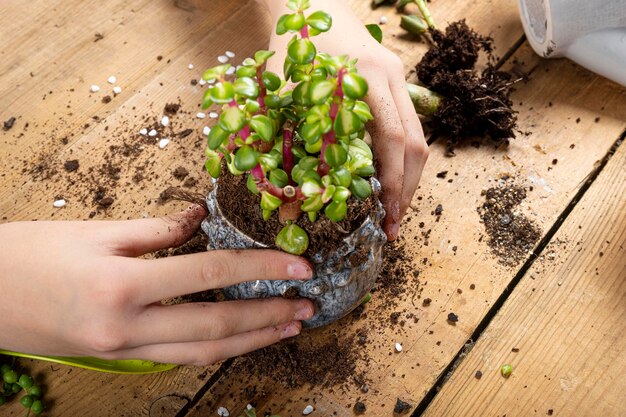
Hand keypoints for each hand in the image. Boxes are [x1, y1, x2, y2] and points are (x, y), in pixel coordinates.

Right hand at [0, 205, 313, 364]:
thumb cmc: (29, 255)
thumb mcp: (95, 231)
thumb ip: (157, 229)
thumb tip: (200, 218)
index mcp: (123, 285)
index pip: (210, 276)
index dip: (261, 269)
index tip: (300, 264)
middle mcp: (128, 327)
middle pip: (216, 327)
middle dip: (268, 317)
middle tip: (307, 307)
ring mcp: (123, 349)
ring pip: (201, 352)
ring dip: (250, 341)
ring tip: (286, 329)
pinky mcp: (118, 357)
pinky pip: (178, 356)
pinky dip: (214, 348)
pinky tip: (239, 338)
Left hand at [261, 0, 428, 239]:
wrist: (310, 0)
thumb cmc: (291, 43)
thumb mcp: (284, 92)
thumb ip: (287, 143)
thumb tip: (288, 204)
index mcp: (365, 79)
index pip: (393, 141)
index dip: (393, 184)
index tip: (388, 219)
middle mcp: (391, 78)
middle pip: (417, 143)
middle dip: (407, 189)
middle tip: (394, 226)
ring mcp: (397, 77)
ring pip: (418, 136)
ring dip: (408, 176)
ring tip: (393, 209)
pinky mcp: (394, 80)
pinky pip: (408, 125)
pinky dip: (401, 157)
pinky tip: (387, 178)